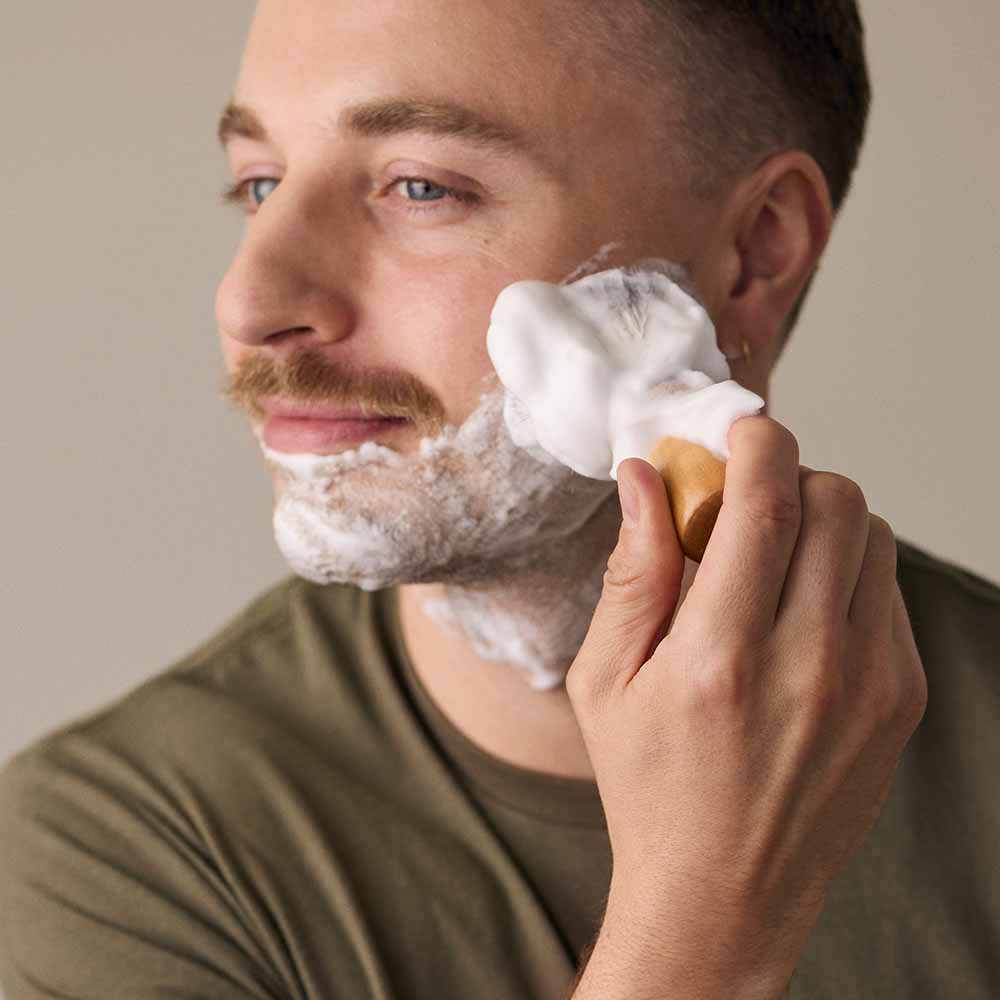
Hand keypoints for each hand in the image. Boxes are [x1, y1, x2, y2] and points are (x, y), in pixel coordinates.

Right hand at [566, 416, 927, 997]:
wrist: (723, 896)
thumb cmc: (648, 786)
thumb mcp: (606, 680)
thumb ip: (633, 569)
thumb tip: (647, 475)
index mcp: (720, 657)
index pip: (767, 501)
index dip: (756, 441)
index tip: (734, 432)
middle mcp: (810, 664)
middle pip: (836, 500)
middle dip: (788, 475)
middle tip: (740, 506)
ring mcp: (872, 682)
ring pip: (872, 535)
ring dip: (820, 520)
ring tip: (769, 562)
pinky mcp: (902, 698)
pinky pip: (888, 588)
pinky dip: (846, 572)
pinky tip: (800, 613)